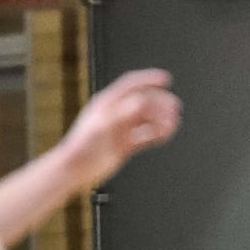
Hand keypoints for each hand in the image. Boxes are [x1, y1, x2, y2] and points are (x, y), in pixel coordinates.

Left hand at [60, 68, 181, 190]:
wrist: (74, 170)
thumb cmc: (81, 146)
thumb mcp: (104, 124)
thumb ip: (124, 111)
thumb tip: (144, 101)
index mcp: (107, 102)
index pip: (131, 84)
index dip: (148, 79)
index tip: (165, 79)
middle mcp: (115, 114)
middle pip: (142, 101)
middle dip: (160, 101)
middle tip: (175, 105)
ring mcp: (120, 129)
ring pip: (146, 119)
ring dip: (161, 118)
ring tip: (174, 121)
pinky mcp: (124, 145)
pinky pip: (145, 136)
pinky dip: (157, 134)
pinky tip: (166, 134)